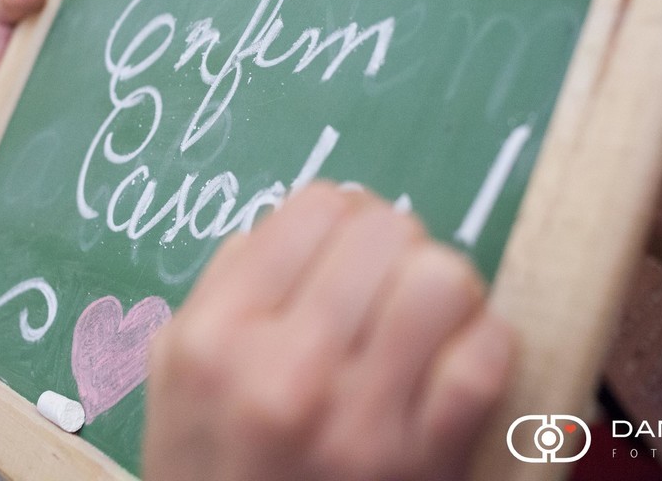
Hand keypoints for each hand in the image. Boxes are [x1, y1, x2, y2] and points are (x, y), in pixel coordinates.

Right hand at [143, 183, 514, 480]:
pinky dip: (484, 342)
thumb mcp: (175, 377)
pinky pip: (486, 354)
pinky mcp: (426, 461)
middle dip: (394, 246)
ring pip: (443, 278)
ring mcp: (361, 421)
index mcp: (216, 337)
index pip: (316, 207)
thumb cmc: (210, 473)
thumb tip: (291, 226)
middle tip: (387, 283)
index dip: (341, 216)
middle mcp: (286, 372)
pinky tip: (456, 359)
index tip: (345, 247)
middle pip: (385, 230)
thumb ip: (223, 288)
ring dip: (443, 286)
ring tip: (426, 317)